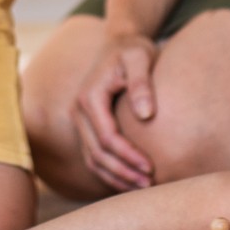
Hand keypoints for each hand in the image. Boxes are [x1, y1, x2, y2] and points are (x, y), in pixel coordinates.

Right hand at [71, 30, 158, 190]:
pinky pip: (93, 155)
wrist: (119, 43)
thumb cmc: (133, 50)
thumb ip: (142, 84)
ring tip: (142, 187)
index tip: (151, 167)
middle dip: (123, 172)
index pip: (108, 137)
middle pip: (97, 153)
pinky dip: (109, 171)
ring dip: (115, 176)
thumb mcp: (140, 58)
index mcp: (90, 97)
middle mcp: (78, 110)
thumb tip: (147, 115)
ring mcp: (79, 120)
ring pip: (92, 159)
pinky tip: (129, 179)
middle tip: (149, 184)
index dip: (129, 156)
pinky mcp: (85, 126)